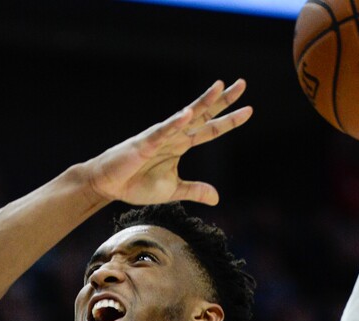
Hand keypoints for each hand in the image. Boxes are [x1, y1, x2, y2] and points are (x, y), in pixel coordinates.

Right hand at [83, 79, 251, 207]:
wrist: (109, 185)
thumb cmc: (137, 183)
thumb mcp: (173, 191)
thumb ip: (194, 190)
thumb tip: (217, 197)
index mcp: (181, 145)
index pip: (209, 130)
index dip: (229, 121)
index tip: (249, 110)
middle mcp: (174, 136)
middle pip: (203, 114)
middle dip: (222, 101)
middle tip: (242, 84)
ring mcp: (160, 137)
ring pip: (186, 116)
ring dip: (202, 102)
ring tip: (220, 86)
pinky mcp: (145, 143)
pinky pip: (162, 132)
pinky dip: (174, 123)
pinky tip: (187, 113)